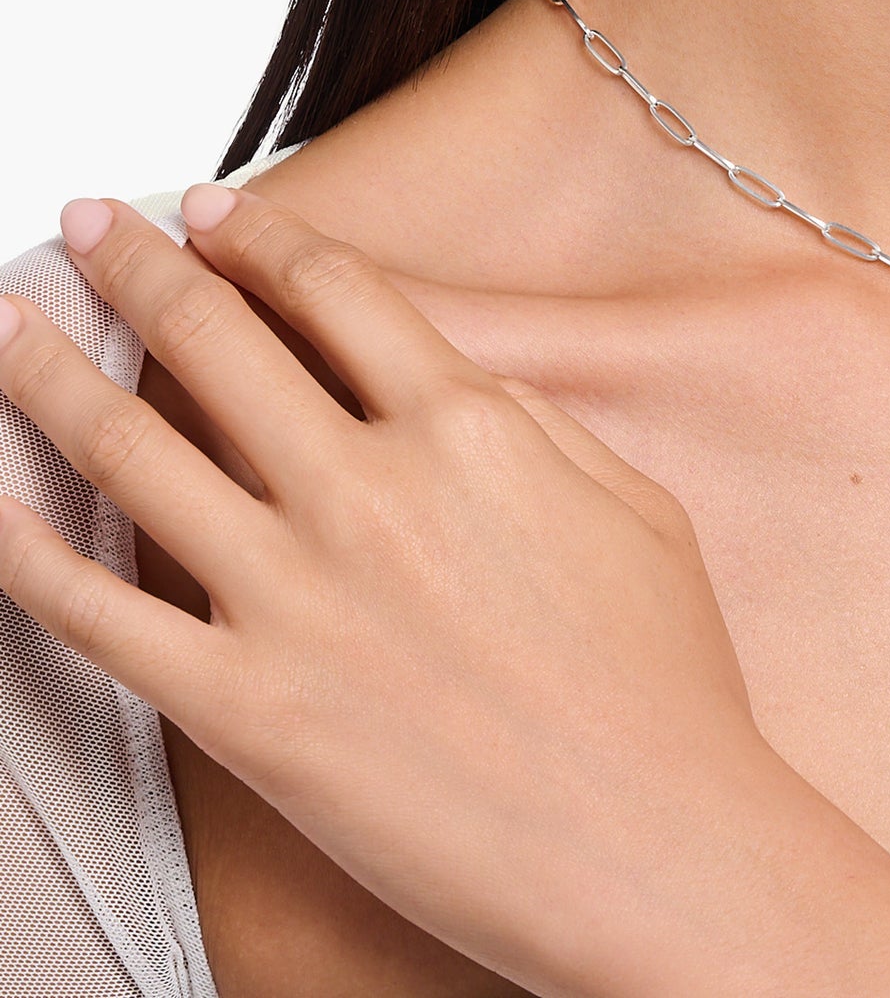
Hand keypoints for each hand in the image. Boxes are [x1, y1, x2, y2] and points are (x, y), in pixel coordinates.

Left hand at [0, 186, 889, 997]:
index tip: (213, 210)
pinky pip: (93, 610)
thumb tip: (451, 378)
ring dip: (51, 367)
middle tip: (89, 221)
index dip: (261, 236)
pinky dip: (19, 545)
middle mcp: (366, 490)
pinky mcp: (240, 705)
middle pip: (216, 340)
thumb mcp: (632, 502)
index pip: (335, 292)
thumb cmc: (663, 680)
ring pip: (131, 449)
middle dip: (138, 263)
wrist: (648, 841)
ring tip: (11, 319)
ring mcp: (292, 596)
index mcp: (470, 430)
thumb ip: (530, 424)